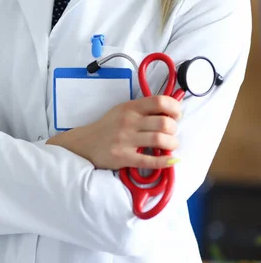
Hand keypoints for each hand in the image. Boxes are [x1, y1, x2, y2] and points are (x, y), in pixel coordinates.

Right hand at [47, 96, 180, 170]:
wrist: (86, 143)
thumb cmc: (108, 126)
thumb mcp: (123, 110)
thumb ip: (143, 109)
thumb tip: (169, 111)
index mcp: (131, 107)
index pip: (160, 101)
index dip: (174, 108)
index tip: (176, 115)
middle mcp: (129, 121)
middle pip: (164, 122)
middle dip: (174, 129)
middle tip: (171, 133)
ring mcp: (126, 139)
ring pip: (160, 140)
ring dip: (172, 144)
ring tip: (170, 146)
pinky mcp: (123, 157)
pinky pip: (150, 160)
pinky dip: (165, 162)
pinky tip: (171, 161)